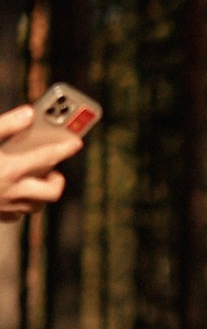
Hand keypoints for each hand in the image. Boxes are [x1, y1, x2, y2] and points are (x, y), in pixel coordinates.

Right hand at [0, 105, 81, 221]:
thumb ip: (5, 125)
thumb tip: (29, 113)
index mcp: (9, 168)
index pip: (49, 157)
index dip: (65, 147)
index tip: (76, 141)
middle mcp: (11, 191)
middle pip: (52, 191)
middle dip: (56, 179)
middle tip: (52, 167)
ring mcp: (3, 207)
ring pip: (35, 205)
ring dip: (39, 192)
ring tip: (32, 177)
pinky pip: (15, 214)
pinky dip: (19, 203)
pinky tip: (11, 191)